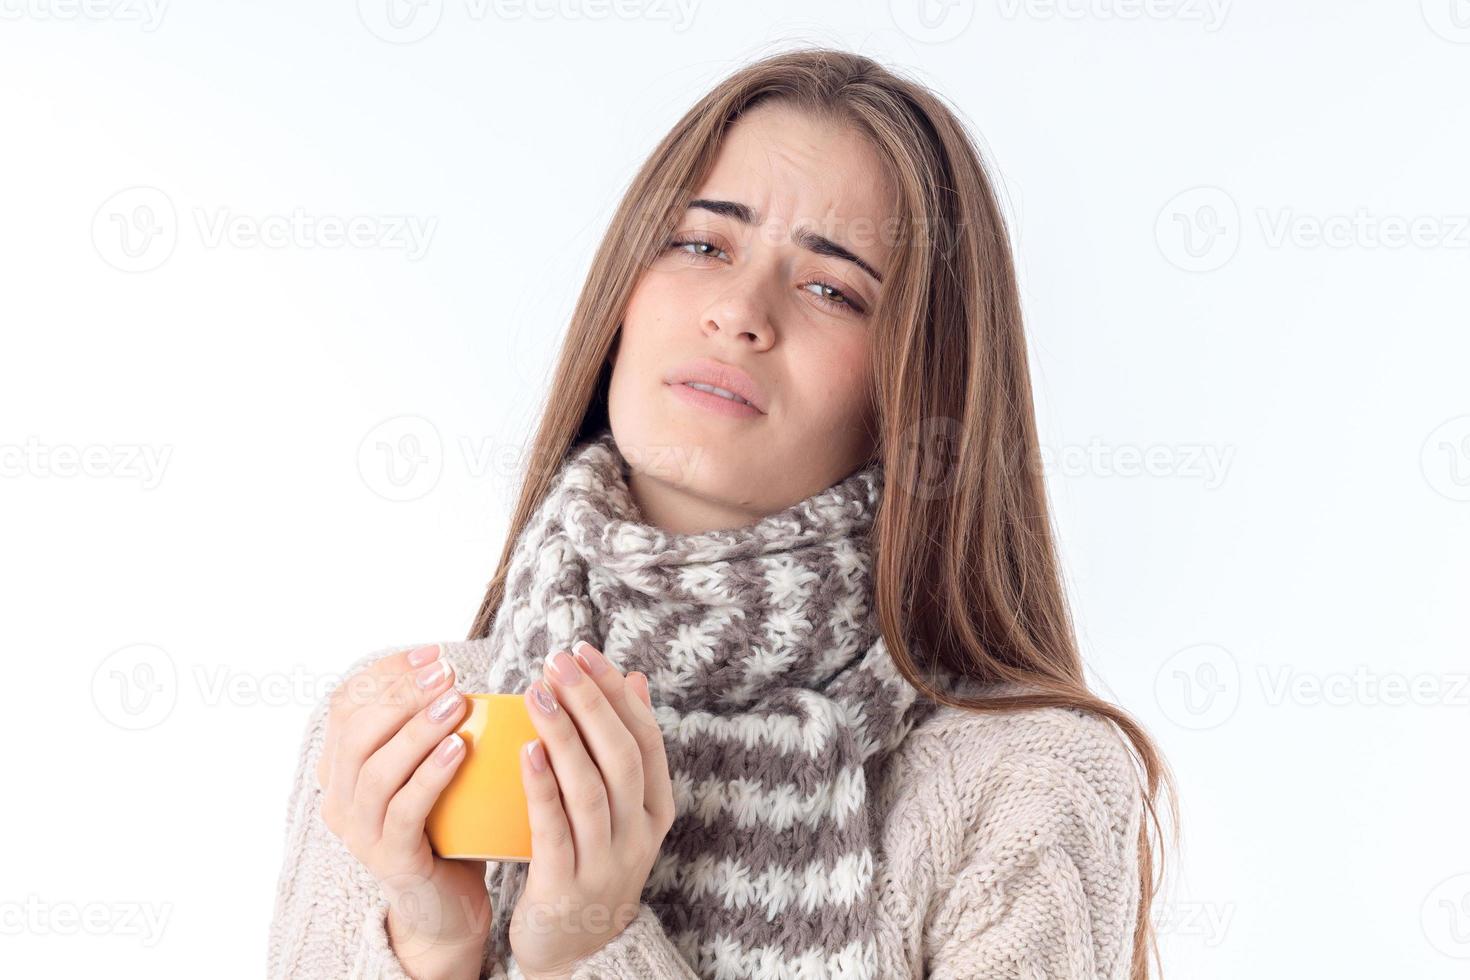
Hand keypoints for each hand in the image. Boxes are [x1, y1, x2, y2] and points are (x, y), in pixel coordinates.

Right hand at [316, 644, 490, 978]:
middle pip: (358, 731)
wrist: (447, 902)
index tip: (432, 652)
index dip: (387, 674)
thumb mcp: (430, 768)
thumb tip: (452, 666)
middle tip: (447, 672)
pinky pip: (403, 811)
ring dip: (416, 729)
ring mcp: (359, 833)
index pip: (348, 704)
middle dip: (403, 694)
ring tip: (456, 702)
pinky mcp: (388, 859)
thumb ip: (429, 725)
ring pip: (376, 770)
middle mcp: (340, 799)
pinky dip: (430, 775)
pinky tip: (457, 748)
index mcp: (341, 768)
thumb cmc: (446, 824)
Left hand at [509, 640, 675, 979]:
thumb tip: (635, 678)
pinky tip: (526, 750)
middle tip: (558, 660)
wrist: (571, 948)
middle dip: (592, 703)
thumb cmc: (588, 860)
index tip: (586, 652)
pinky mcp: (566, 886)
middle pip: (622, 757)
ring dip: (565, 735)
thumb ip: (626, 749)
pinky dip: (542, 787)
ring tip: (537, 693)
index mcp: (655, 810)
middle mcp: (638, 835)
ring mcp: (605, 863)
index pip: (646, 739)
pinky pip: (555, 829)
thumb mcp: (619, 809)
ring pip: (591, 789)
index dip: (618, 693)